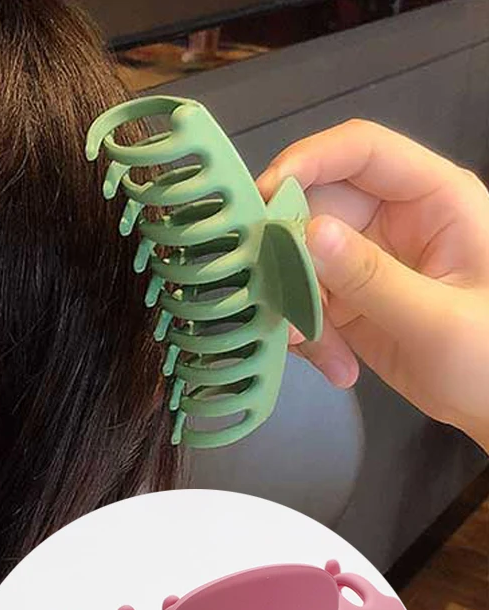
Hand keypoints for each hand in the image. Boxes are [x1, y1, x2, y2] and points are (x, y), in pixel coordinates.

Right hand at [257, 119, 488, 451]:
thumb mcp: (436, 320)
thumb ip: (370, 277)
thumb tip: (307, 234)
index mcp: (433, 200)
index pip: (362, 151)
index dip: (308, 160)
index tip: (264, 199)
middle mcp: (394, 221)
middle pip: (317, 209)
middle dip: (289, 256)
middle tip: (274, 296)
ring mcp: (369, 263)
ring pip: (302, 263)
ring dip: (297, 308)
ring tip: (314, 350)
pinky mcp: (351, 303)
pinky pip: (308, 305)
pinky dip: (309, 337)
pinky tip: (337, 368)